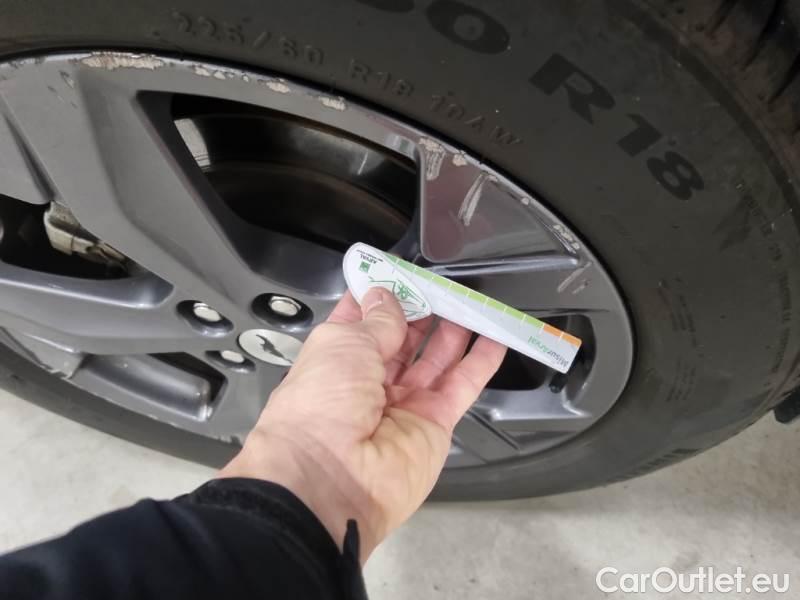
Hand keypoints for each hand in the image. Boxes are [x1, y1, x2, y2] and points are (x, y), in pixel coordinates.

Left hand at [219, 287, 505, 560]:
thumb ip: (377, 319)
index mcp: (338, 358)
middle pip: (404, 338)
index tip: (401, 270)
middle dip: (423, 310)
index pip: (363, 318)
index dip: (382, 293)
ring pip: (436, 359)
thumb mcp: (343, 344)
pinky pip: (462, 385)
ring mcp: (403, 403)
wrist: (329, 479)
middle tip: (445, 284)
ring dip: (454, 330)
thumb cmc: (319, 404)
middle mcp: (369, 381)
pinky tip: (495, 337)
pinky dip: (481, 362)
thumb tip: (387, 295)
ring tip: (471, 302)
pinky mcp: (434, 423)